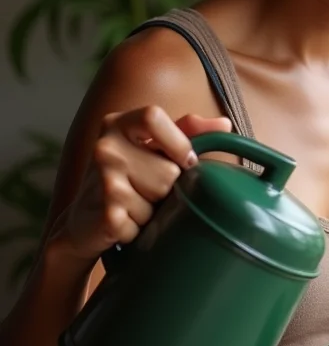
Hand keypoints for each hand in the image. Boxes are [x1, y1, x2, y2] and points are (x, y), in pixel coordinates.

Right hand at [57, 108, 231, 261]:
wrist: (85, 223)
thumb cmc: (129, 179)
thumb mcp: (154, 148)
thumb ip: (188, 131)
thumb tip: (225, 124)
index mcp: (118, 123)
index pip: (153, 117)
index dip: (176, 142)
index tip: (184, 161)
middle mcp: (104, 147)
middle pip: (168, 170)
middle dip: (167, 187)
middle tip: (146, 189)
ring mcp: (101, 181)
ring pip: (160, 197)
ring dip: (155, 210)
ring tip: (136, 205)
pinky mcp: (105, 214)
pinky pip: (147, 222)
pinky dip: (143, 228)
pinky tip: (127, 223)